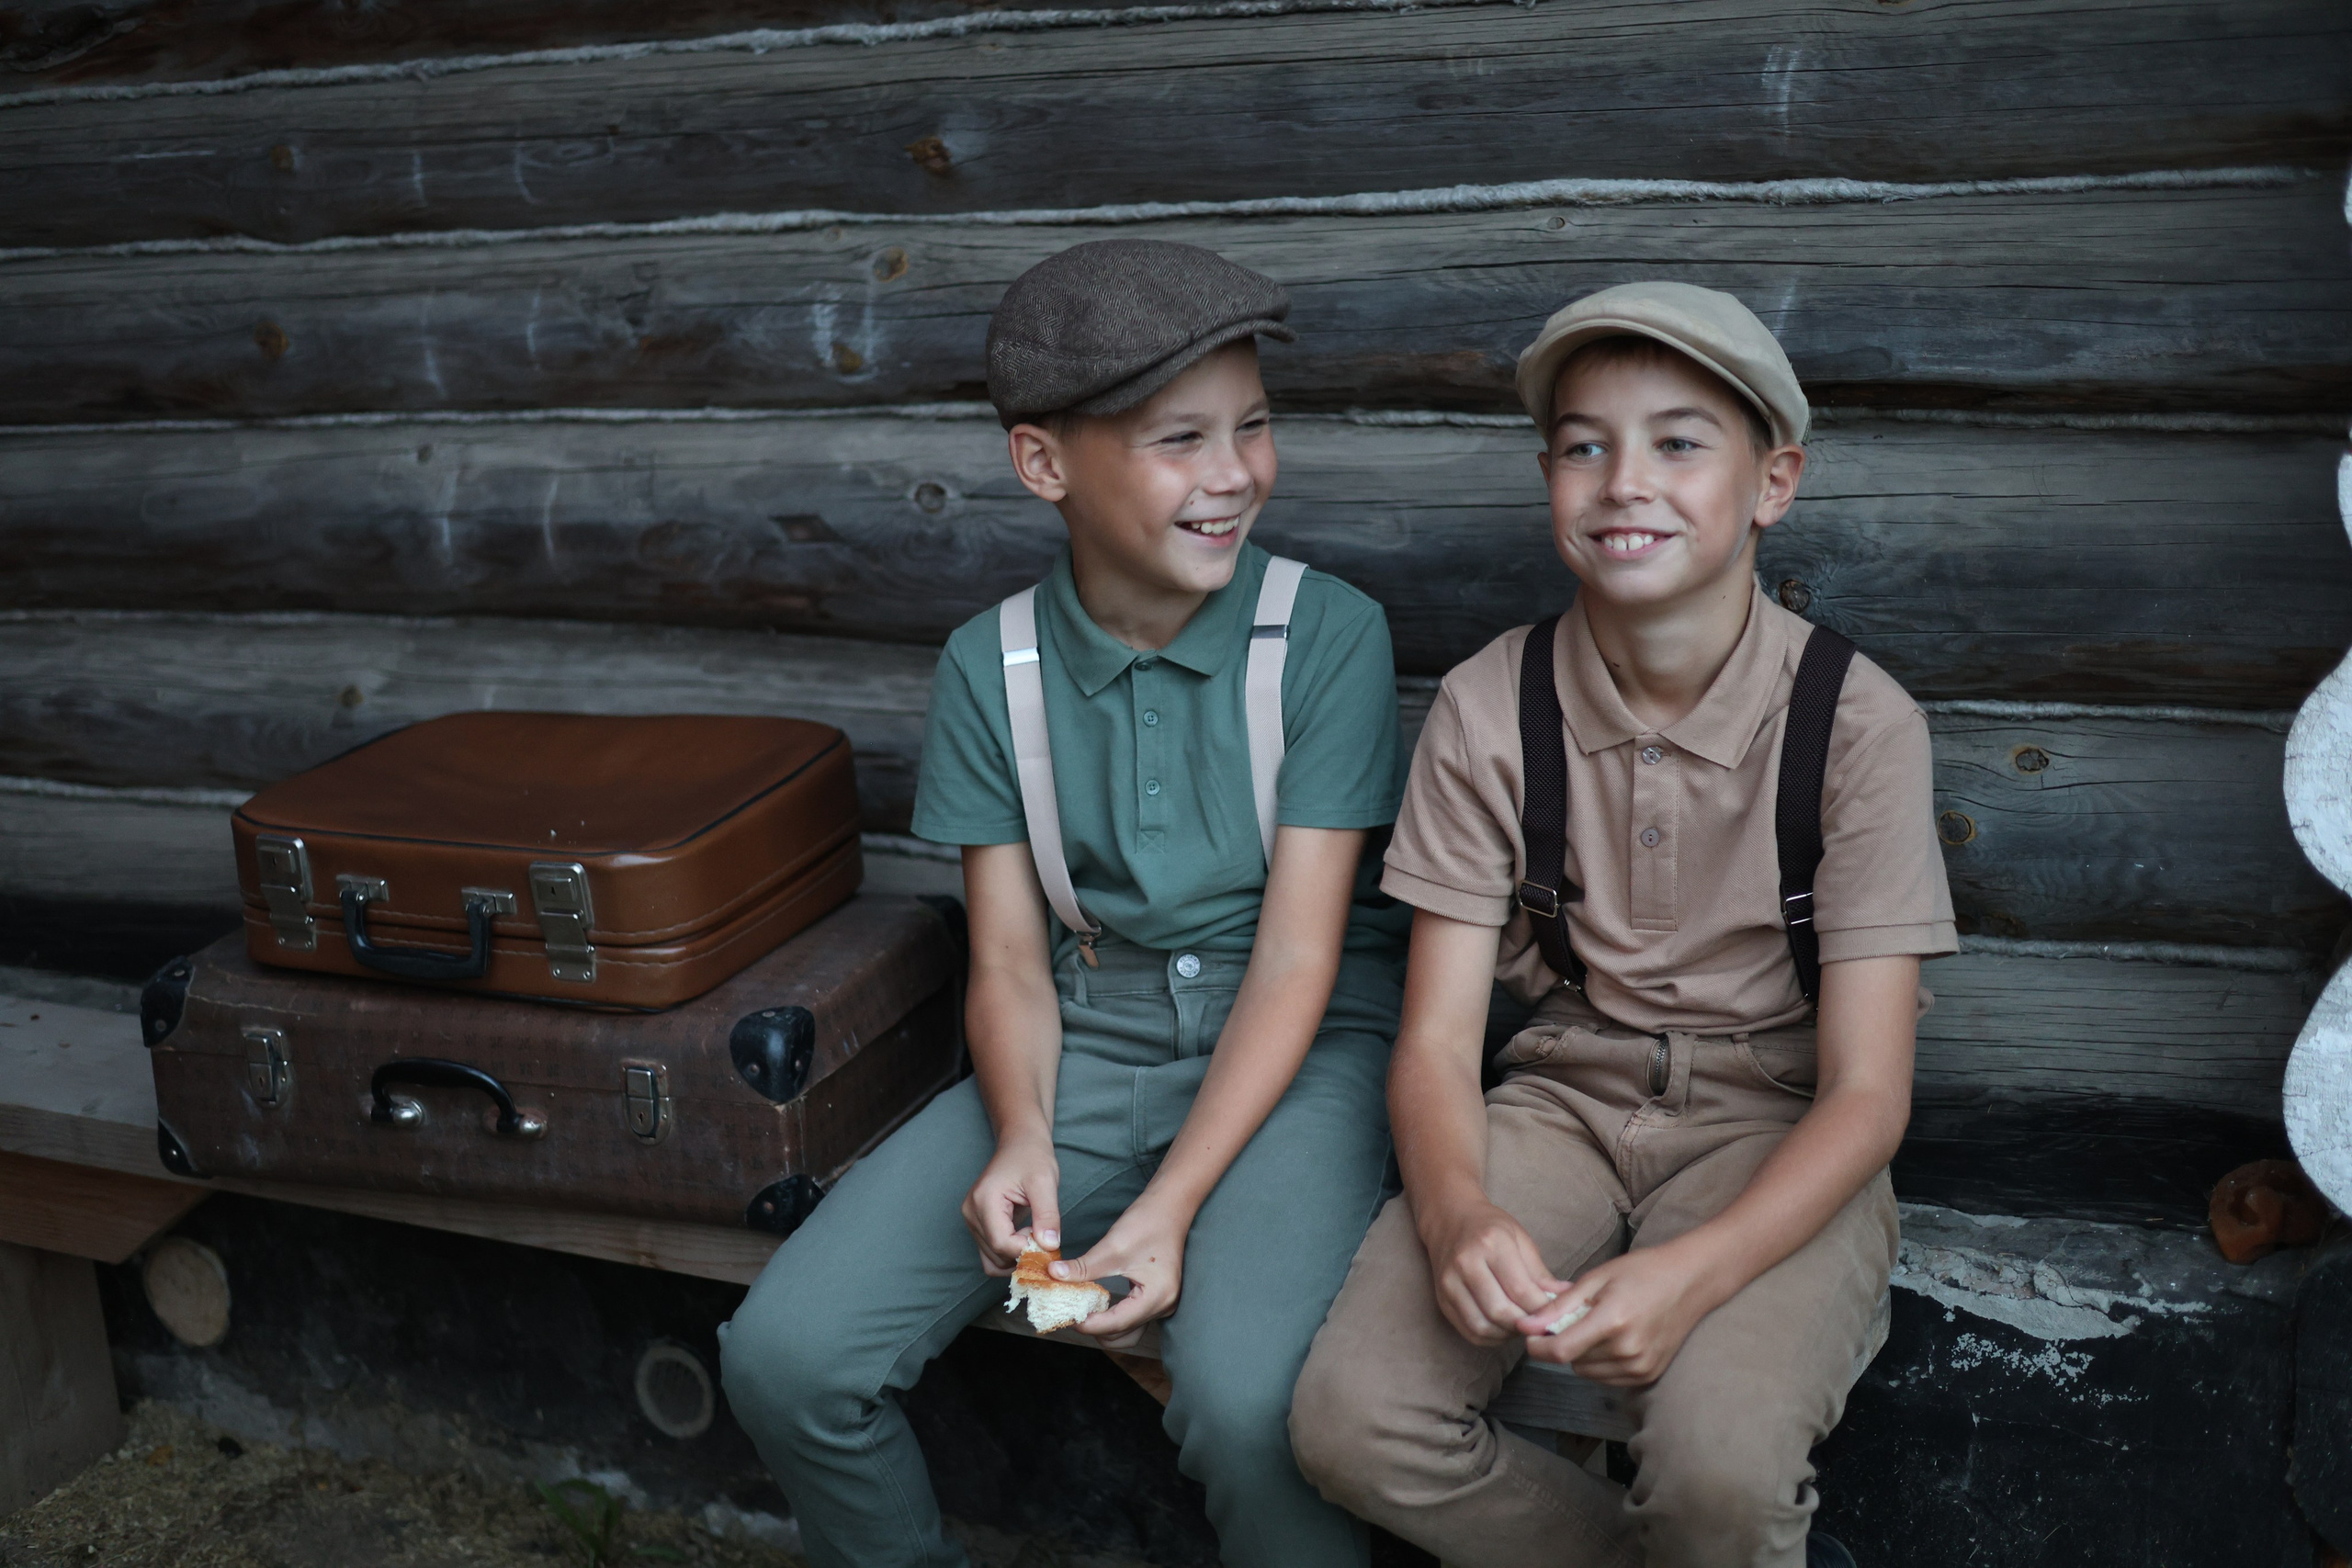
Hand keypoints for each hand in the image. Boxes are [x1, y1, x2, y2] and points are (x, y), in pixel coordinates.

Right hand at [961, 1132, 1060, 1276]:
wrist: (1019, 1143)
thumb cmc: (1032, 1157)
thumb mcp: (1045, 1183)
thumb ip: (1047, 1215)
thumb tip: (1049, 1246)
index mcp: (984, 1200)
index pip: (1001, 1243)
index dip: (1026, 1249)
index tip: (1047, 1240)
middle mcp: (971, 1213)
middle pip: (995, 1254)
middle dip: (1022, 1255)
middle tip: (1045, 1240)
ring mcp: (971, 1219)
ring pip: (991, 1259)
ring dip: (1015, 1257)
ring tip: (1035, 1237)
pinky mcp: (977, 1224)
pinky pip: (990, 1252)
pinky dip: (1009, 1254)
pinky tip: (1025, 1238)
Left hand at [1051, 1194, 1192, 1349]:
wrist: (1171, 1205)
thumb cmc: (1148, 1222)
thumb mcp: (1112, 1246)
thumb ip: (1084, 1267)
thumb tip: (1055, 1275)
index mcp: (1156, 1296)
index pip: (1117, 1323)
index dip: (1088, 1323)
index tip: (1066, 1315)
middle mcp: (1164, 1305)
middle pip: (1124, 1336)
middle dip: (1096, 1329)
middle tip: (1072, 1313)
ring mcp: (1163, 1303)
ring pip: (1129, 1332)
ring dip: (1105, 1326)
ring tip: (1084, 1309)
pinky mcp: (1158, 1297)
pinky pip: (1134, 1318)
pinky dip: (1114, 1316)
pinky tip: (1099, 1303)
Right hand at [1420, 1196, 1570, 1345]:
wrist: (1449, 1218)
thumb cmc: (1489, 1226)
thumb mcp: (1520, 1238)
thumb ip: (1540, 1273)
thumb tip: (1567, 1297)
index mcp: (1490, 1243)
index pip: (1520, 1289)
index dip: (1542, 1308)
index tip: (1555, 1313)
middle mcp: (1465, 1263)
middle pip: (1500, 1311)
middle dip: (1525, 1324)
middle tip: (1539, 1323)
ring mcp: (1449, 1283)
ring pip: (1482, 1326)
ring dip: (1507, 1334)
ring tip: (1521, 1326)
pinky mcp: (1441, 1298)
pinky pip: (1468, 1330)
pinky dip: (1490, 1338)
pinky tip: (1503, 1329)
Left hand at [1518, 1241, 1720, 1384]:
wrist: (1690, 1282)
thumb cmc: (1642, 1272)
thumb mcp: (1597, 1278)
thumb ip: (1560, 1305)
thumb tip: (1526, 1325)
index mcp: (1613, 1321)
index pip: (1561, 1350)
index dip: (1537, 1346)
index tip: (1529, 1334)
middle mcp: (1628, 1350)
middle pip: (1572, 1362)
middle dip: (1562, 1343)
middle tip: (1572, 1319)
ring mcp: (1641, 1366)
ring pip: (1588, 1372)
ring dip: (1581, 1354)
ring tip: (1595, 1326)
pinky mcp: (1648, 1375)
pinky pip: (1607, 1378)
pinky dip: (1600, 1363)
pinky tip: (1611, 1339)